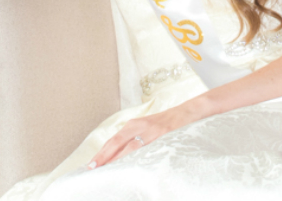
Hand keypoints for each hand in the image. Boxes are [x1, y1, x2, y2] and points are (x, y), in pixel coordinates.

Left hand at [86, 103, 200, 169]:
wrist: (190, 111)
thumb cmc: (168, 123)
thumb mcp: (148, 128)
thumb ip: (134, 139)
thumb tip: (119, 157)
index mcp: (134, 124)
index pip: (113, 140)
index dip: (101, 153)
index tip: (90, 165)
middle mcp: (140, 126)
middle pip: (116, 142)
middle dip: (103, 156)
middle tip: (91, 169)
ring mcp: (152, 130)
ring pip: (130, 147)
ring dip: (116, 159)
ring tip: (106, 170)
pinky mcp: (164, 134)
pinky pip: (148, 148)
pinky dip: (137, 157)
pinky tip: (131, 166)